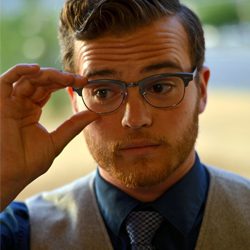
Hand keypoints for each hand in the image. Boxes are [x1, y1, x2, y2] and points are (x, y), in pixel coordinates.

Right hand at [0, 64, 98, 210]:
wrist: (13, 176)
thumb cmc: (31, 162)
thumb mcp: (58, 140)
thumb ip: (74, 125)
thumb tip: (96, 114)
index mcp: (32, 111)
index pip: (50, 89)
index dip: (66, 83)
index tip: (85, 82)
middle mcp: (21, 104)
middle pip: (41, 81)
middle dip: (61, 78)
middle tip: (80, 80)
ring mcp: (11, 103)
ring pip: (28, 78)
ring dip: (48, 74)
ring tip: (67, 78)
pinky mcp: (0, 104)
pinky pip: (5, 81)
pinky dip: (19, 71)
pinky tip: (37, 69)